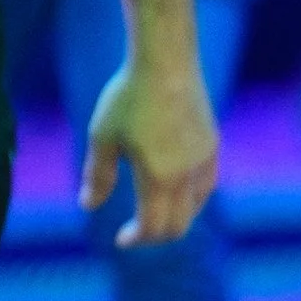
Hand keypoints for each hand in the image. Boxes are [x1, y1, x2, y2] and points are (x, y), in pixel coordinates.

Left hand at [82, 48, 217, 246]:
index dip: (137, 239)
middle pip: (180, 225)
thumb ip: (97, 175)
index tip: (121, 239)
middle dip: (156, 235)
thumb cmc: (129, 96)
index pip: (154, 226)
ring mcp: (204, 160)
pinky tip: (175, 187)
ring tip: (153, 210)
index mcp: (159, 177)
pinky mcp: (212, 145)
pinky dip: (190, 198)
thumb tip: (88, 206)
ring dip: (175, 217)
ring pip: (195, 206)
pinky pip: (206, 185)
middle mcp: (187, 174)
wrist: (167, 61)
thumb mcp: (102, 136)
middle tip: (136, 232)